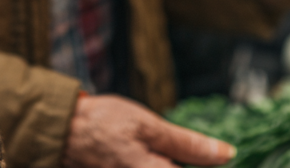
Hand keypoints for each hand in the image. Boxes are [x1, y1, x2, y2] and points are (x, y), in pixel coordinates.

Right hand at [62, 94, 235, 167]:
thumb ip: (188, 145)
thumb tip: (226, 154)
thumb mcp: (150, 127)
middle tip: (203, 154)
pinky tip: (161, 159)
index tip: (223, 158)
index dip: (207, 164)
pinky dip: (161, 164)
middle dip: (192, 163)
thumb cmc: (104, 125)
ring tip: (177, 153)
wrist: (62, 132)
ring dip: (177, 162)